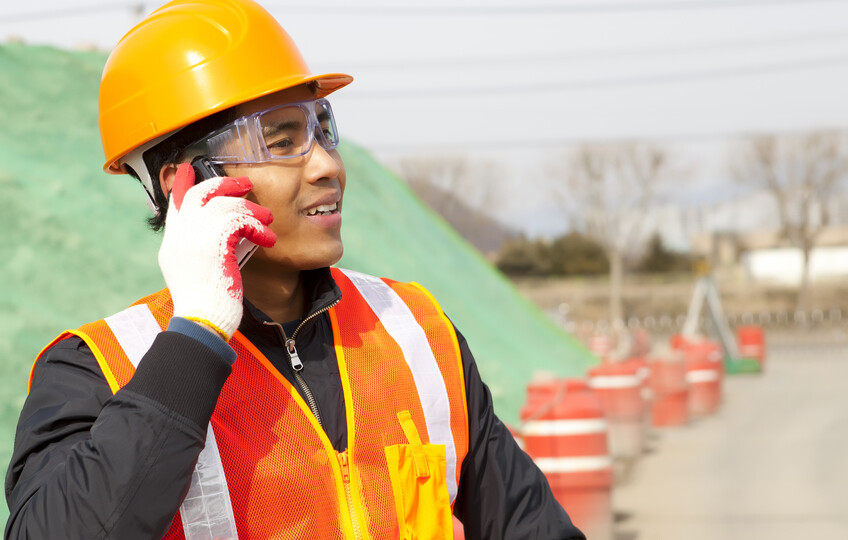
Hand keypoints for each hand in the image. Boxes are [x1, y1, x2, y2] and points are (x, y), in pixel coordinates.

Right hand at [158, 163, 275, 339]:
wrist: (203, 322)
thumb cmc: (210, 303)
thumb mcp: (207, 268)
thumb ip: (215, 245)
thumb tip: (238, 228)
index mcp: (174, 243)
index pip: (176, 205)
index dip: (183, 186)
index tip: (186, 169)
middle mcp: (180, 237)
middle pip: (200, 194)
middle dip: (223, 184)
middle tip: (244, 184)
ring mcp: (193, 239)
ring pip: (224, 204)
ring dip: (250, 209)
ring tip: (266, 219)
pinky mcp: (213, 245)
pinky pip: (239, 221)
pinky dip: (257, 227)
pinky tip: (268, 239)